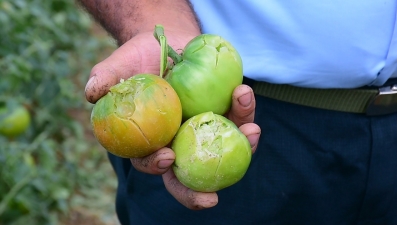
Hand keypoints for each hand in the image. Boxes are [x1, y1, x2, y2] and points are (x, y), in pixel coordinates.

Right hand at [84, 30, 260, 209]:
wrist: (166, 42)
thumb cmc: (139, 57)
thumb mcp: (119, 64)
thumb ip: (105, 78)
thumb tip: (92, 93)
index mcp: (150, 138)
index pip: (150, 161)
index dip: (156, 166)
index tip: (167, 157)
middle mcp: (178, 140)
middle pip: (189, 173)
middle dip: (200, 190)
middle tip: (212, 198)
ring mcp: (203, 129)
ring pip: (221, 148)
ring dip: (239, 144)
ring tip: (251, 131)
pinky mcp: (223, 113)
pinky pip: (236, 118)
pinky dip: (243, 110)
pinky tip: (244, 93)